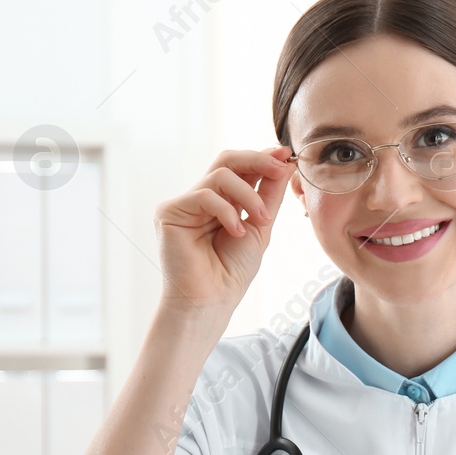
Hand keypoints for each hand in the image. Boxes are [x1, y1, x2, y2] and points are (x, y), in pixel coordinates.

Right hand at [154, 147, 293, 316]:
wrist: (212, 299)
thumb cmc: (232, 270)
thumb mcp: (260, 226)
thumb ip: (268, 195)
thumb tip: (283, 162)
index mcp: (221, 200)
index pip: (240, 167)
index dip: (262, 157)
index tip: (285, 155)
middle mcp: (201, 198)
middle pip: (227, 160)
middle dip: (257, 160)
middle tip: (280, 169)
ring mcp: (185, 203)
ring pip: (220, 175)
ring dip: (249, 195)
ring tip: (261, 220)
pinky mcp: (170, 211)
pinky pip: (204, 195)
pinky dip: (228, 211)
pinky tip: (237, 232)